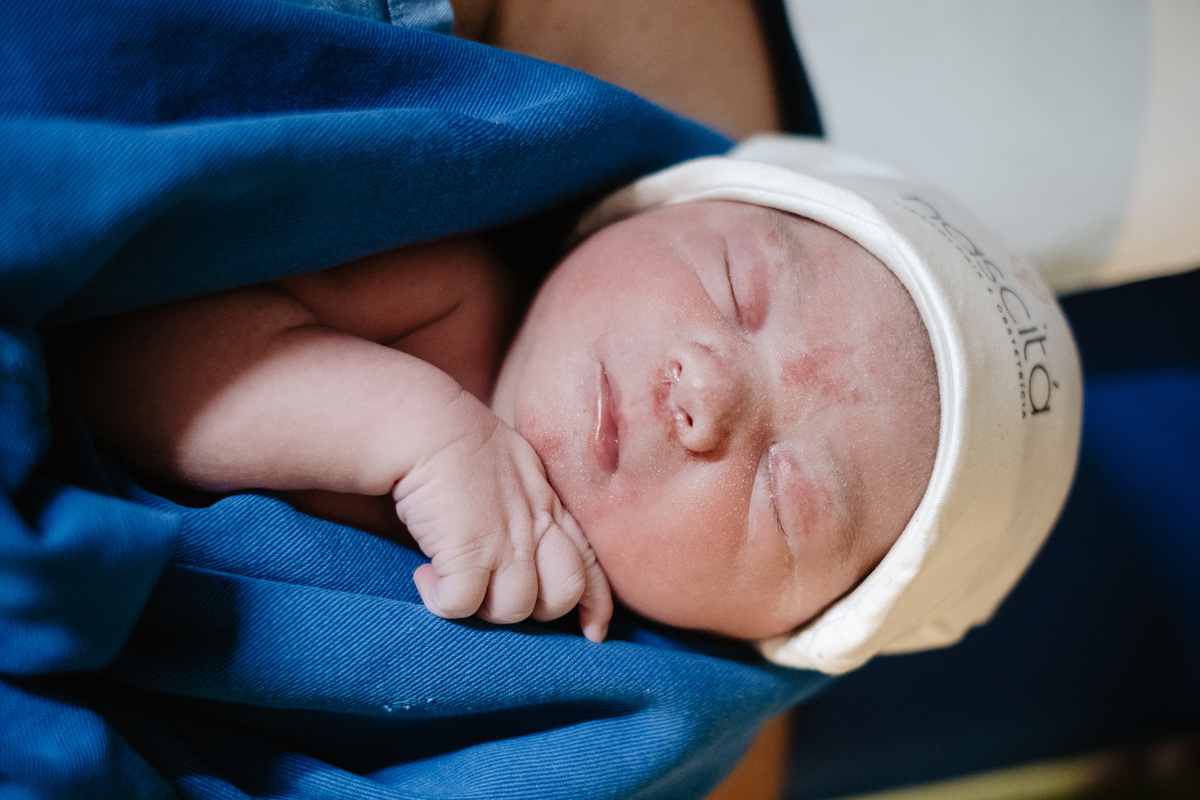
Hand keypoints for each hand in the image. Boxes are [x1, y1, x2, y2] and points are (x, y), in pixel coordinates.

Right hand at [393, 391, 611, 641]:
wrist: (422, 420)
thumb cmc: (454, 437)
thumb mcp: (511, 464)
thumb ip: (526, 501)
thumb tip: (517, 540)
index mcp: (547, 503)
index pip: (590, 562)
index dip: (596, 604)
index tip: (593, 633)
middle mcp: (534, 524)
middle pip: (564, 593)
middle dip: (536, 611)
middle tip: (496, 597)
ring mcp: (504, 540)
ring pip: (516, 609)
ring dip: (482, 608)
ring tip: (453, 582)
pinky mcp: (467, 551)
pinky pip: (464, 604)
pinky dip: (442, 603)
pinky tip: (426, 579)